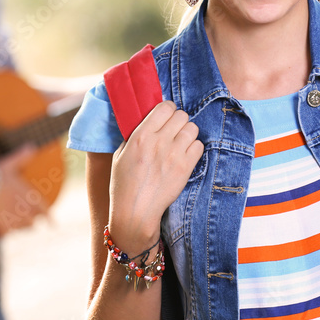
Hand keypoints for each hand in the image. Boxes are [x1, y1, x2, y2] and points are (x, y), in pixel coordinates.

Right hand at [0, 144, 47, 235]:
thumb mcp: (11, 163)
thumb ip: (22, 156)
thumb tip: (31, 146)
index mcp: (30, 197)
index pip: (44, 211)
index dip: (49, 218)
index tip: (53, 225)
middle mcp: (24, 210)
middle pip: (33, 222)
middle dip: (33, 221)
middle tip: (32, 223)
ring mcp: (12, 219)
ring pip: (21, 228)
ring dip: (21, 227)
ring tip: (18, 225)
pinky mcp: (0, 225)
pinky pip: (6, 232)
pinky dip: (5, 231)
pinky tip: (2, 229)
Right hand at [107, 101, 203, 251]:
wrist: (135, 212)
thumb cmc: (124, 184)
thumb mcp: (120, 154)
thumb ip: (134, 135)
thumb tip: (149, 121)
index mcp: (141, 136)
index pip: (164, 107)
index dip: (167, 110)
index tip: (166, 117)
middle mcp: (159, 142)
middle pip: (181, 115)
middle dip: (178, 121)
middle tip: (173, 131)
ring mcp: (174, 154)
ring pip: (192, 128)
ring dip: (187, 133)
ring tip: (180, 143)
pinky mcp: (186, 168)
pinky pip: (199, 145)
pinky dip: (194, 148)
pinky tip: (184, 156)